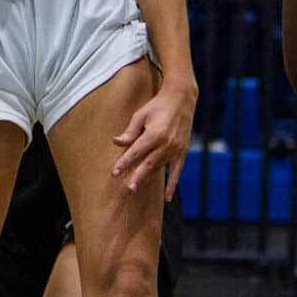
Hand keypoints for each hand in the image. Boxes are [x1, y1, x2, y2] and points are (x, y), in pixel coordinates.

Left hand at [112, 79, 195, 198]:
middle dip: (137, 176)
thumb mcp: (141, 115)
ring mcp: (175, 149)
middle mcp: (166, 143)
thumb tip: (116, 142)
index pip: (136, 151)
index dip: (124, 163)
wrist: (181, 98)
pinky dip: (173, 184)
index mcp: (154, 134)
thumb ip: (130, 131)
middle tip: (128, 189)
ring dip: (148, 179)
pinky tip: (168, 198)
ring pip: (159, 167)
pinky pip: (177, 172)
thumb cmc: (158, 105)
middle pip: (148, 163)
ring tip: (136, 189)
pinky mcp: (182, 152)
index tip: (114, 173)